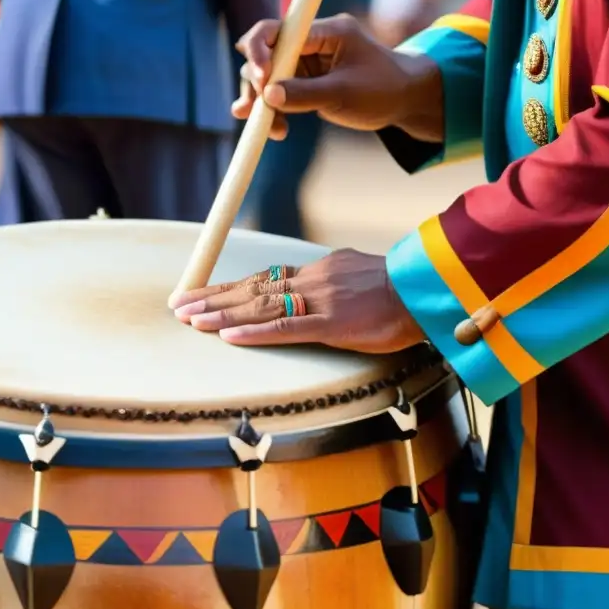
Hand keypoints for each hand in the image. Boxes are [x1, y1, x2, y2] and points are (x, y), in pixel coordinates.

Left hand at [169, 249, 425, 353]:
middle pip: (252, 289)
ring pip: (261, 307)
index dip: (228, 287)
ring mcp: (321, 301)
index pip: (263, 279)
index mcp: (318, 271)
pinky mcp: (334, 324)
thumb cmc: (402, 291)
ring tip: (190, 320)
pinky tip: (228, 337)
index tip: (200, 293)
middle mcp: (313, 281)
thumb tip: (316, 293)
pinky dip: (255, 333)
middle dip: (212, 298)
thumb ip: (333, 285)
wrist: (431, 290)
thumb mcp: (360, 277)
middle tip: (177, 305)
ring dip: (222, 314)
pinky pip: (287, 329)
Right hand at [232, 14, 442, 141]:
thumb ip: (304, 94)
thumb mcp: (344, 94)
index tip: (262, 80)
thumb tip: (267, 96)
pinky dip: (274, 111)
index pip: (278, 31)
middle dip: (257, 82)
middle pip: (266, 54)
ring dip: (262, 101)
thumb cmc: (383, 90)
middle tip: (254, 110)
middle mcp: (312, 43)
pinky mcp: (306, 82)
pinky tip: (275, 131)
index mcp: (325, 32)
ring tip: (267, 128)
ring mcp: (307, 63)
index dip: (261, 53)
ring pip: (268, 77)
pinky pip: (279, 93)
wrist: (404, 101)